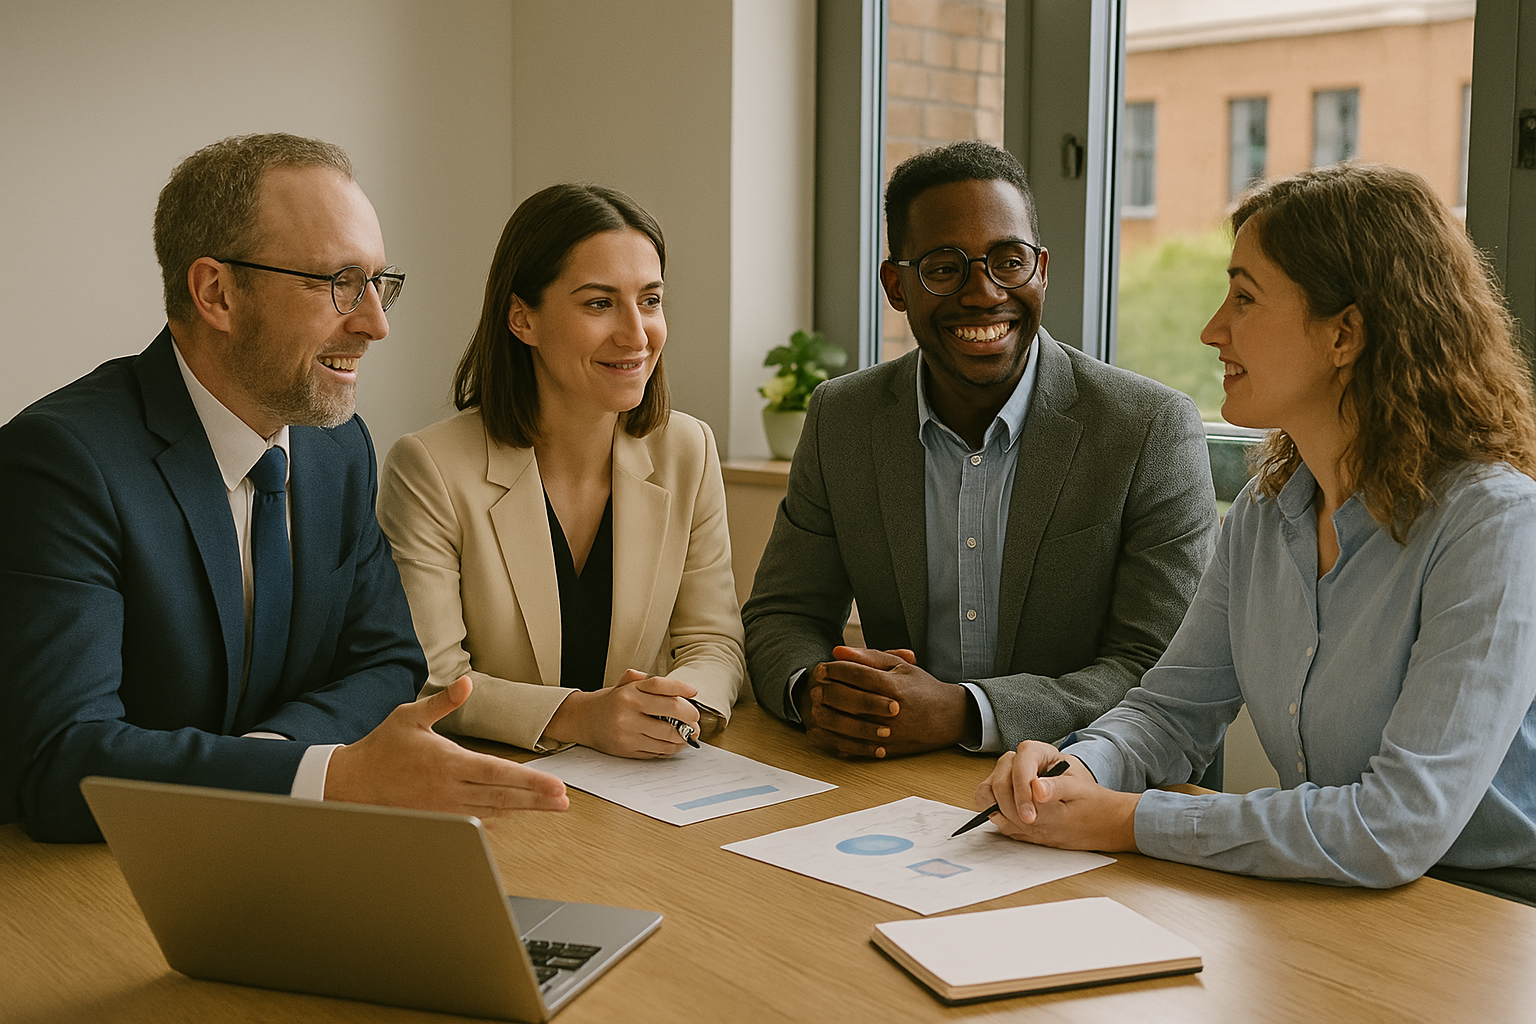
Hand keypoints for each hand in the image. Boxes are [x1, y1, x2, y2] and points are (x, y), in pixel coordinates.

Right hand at [325, 676, 568, 819]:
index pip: (498, 773)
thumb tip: (466, 682)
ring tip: (550, 806)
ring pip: (493, 811)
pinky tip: (514, 813)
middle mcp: (450, 790)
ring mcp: (445, 809)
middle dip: (537, 799)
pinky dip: (498, 817)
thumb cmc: (381, 748)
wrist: (349, 785)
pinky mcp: (439, 820)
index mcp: (448, 763)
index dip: (530, 781)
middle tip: (564, 800)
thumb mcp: (410, 716)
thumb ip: (443, 702)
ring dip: (523, 809)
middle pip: (503, 797)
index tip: (556, 785)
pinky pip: (475, 820)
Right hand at [544, 669, 699, 757]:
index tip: (694, 692)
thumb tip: (681, 688)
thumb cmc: (610, 702)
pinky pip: (657, 750)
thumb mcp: (624, 684)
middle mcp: (628, 710)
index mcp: (629, 692)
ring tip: (690, 733)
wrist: (583, 720)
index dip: (681, 688)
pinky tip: (675, 743)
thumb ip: (647, 681)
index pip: (661, 686)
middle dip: (690, 716)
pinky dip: (671, 748)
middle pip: (671, 711)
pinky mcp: (627, 749)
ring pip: (668, 735)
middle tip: (695, 719)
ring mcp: (628, 732)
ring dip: (684, 736)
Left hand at [799, 645, 968, 757]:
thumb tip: (838, 651)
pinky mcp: (885, 749)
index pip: (856, 674)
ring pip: (846, 725)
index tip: (821, 668)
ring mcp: (888, 732)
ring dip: (826, 713)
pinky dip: (834, 737)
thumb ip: (868, 657)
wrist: (948, 718)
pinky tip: (825, 727)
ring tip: (817, 704)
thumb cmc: (921, 688)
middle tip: (815, 685)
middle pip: (847, 699)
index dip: (834, 670)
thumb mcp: (900, 666)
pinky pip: (852, 746)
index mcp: (893, 686)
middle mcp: (890, 710)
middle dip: (827, 690)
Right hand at [975, 742, 1139, 851]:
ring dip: (1000, 809)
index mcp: (1040, 753)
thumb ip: (1059, 787)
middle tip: (1029, 823)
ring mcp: (1005, 777)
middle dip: (1011, 804)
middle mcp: (1018, 762)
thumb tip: (1038, 789)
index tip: (1031, 814)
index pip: (1022, 760)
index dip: (1022, 786)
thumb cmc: (1083, 797)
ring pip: (988, 788)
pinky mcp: (999, 794)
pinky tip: (1012, 823)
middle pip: (1001, 776)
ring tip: (1022, 824)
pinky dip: (993, 813)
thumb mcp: (1079, 790)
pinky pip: (985, 800)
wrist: (1082, 811)